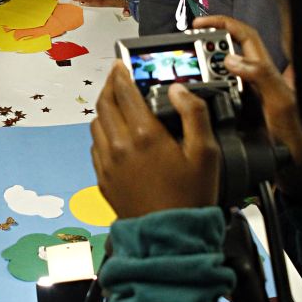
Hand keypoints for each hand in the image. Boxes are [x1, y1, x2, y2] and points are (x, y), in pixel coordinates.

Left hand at [91, 61, 219, 218]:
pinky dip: (102, 133)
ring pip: (96, 124)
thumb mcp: (205, 153)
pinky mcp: (102, 179)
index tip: (121, 64)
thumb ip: (194, 114)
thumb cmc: (189, 198)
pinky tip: (115, 135)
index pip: (123, 91)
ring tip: (116, 105)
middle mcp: (120, 145)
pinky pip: (95, 147)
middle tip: (116, 78)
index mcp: (145, 135)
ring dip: (104, 109)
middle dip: (108, 86)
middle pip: (103, 103)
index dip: (120, 73)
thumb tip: (179, 91)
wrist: (168, 237)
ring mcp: (107, 163)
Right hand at [194, 16, 301, 202]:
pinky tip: (196, 102)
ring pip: (221, 75)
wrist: (300, 173)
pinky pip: (219, 98)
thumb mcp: (280, 105)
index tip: (199, 24)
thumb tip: (231, 59)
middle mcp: (258, 82)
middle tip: (188, 55)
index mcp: (268, 73)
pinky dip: (205, 94)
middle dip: (206, 48)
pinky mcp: (243, 117)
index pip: (245, 37)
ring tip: (190, 76)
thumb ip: (262, 77)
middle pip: (229, 53)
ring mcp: (250, 99)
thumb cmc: (299, 141)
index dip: (222, 24)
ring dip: (203, 72)